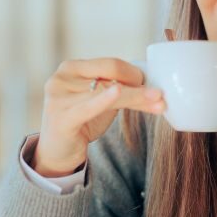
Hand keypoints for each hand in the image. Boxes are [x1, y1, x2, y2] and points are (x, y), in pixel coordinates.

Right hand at [34, 58, 165, 176]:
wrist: (57, 152)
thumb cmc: (81, 122)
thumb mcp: (101, 102)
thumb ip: (120, 91)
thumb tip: (154, 88)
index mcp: (71, 67)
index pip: (110, 64)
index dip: (133, 72)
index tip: (151, 84)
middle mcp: (62, 78)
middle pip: (110, 77)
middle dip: (138, 86)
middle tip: (160, 94)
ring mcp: (58, 97)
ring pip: (106, 93)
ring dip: (135, 99)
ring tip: (157, 103)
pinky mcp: (60, 118)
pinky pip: (88, 107)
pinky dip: (104, 100)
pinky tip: (117, 93)